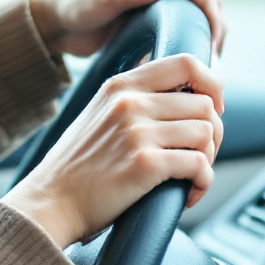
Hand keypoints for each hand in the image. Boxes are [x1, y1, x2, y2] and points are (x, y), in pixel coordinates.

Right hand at [6, 54, 223, 248]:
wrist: (51, 202)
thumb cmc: (78, 166)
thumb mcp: (100, 114)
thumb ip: (135, 99)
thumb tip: (186, 96)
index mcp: (120, 86)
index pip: (186, 62)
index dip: (211, 84)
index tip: (213, 108)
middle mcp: (129, 102)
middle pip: (205, 105)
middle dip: (214, 135)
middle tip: (199, 157)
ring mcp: (136, 132)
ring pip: (206, 134)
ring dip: (208, 161)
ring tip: (190, 177)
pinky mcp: (144, 164)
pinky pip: (200, 165)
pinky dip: (202, 183)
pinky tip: (187, 194)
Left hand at [28, 0, 226, 58]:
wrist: (53, 21)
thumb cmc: (76, 2)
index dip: (215, 22)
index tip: (213, 52)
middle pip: (205, 11)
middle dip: (213, 37)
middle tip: (211, 71)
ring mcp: (160, 3)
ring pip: (194, 26)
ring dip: (201, 46)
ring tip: (203, 77)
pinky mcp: (151, 23)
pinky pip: (177, 37)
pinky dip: (184, 52)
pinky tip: (185, 75)